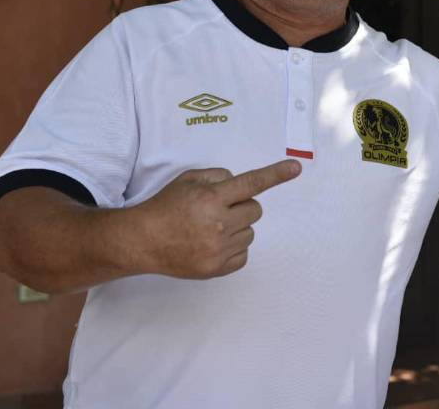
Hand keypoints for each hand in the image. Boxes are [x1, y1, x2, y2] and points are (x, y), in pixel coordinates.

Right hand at [130, 159, 301, 278]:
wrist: (142, 240)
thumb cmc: (166, 206)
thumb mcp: (189, 179)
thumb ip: (218, 176)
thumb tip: (241, 184)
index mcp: (211, 198)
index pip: (251, 183)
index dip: (276, 174)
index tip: (296, 168)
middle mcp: (218, 223)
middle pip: (255, 210)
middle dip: (242, 206)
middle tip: (219, 209)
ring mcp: (218, 249)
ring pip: (251, 232)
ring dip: (238, 227)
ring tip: (211, 227)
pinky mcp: (216, 269)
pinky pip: (244, 254)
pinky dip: (234, 248)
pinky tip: (213, 244)